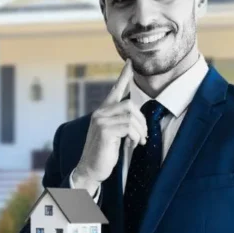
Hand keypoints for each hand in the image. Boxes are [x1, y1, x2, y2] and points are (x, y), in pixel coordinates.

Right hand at [74, 59, 146, 184]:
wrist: (90, 170)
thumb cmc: (103, 153)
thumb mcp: (114, 135)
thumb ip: (123, 124)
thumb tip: (138, 122)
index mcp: (103, 112)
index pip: (115, 89)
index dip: (124, 75)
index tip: (130, 62)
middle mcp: (100, 113)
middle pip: (130, 105)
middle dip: (142, 121)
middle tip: (143, 136)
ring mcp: (101, 120)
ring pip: (131, 116)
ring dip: (140, 131)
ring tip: (139, 141)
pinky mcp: (104, 130)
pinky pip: (129, 126)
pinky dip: (136, 136)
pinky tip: (135, 144)